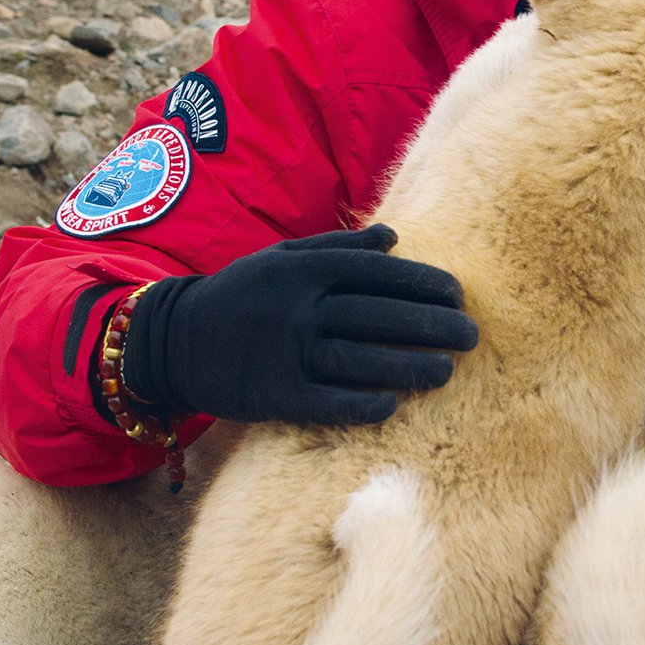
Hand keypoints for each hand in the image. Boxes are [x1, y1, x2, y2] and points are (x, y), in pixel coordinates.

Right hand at [121, 225, 475, 426]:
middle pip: (376, 316)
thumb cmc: (242, 294)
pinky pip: (325, 402)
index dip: (422, 282)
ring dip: (408, 367)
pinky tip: (393, 406)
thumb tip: (394, 237)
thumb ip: (338, 246)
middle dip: (430, 325)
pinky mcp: (272, 395)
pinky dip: (361, 404)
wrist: (174, 340)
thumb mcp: (282, 258)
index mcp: (301, 269)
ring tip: (447, 371)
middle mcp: (295, 308)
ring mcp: (284, 353)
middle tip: (471, 335)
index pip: (375, 272)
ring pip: (359, 360)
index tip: (458, 294)